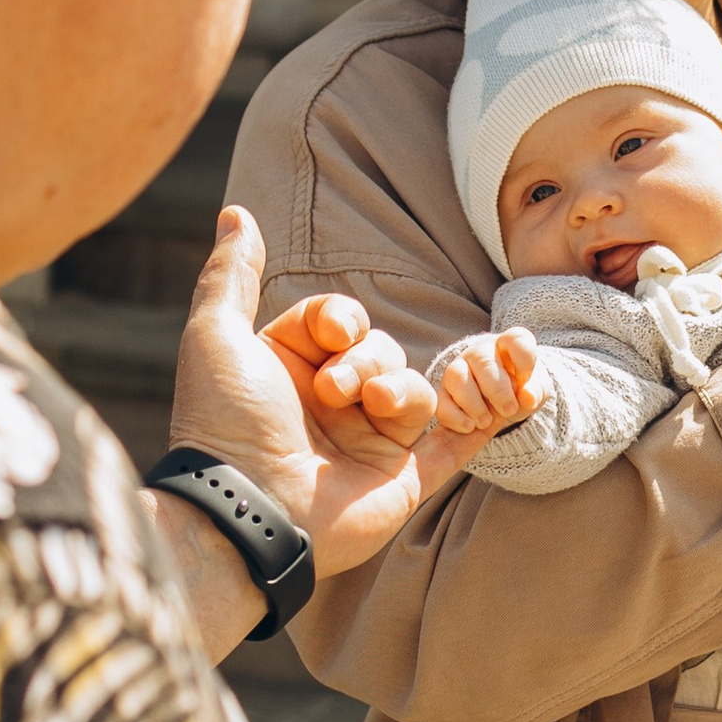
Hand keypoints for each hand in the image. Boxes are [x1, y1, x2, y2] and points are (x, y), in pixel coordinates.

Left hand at [169, 211, 451, 585]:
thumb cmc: (226, 423)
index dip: (340, 319)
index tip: (328, 336)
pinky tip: (505, 388)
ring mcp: (372, 442)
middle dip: (366, 359)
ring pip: (418, 388)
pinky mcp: (409, 476)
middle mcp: (333, 405)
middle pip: (382, 349)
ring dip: (399, 389)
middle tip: (335, 391)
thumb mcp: (216, 336)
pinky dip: (487, 412)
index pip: (340, 320)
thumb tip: (235, 214)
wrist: (250, 507)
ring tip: (372, 409)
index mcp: (292, 371)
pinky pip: (464, 435)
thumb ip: (231, 274)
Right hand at [430, 330, 540, 443]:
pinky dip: (454, 416)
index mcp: (508, 345)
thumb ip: (536, 392)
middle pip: (483, 361)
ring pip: (457, 377)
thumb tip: (528, 397)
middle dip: (498, 390)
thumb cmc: (521, 389)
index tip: (526, 378)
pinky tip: (469, 427)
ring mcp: (459, 369)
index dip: (524, 359)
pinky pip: (440, 400)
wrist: (502, 404)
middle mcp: (481, 352)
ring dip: (473, 403)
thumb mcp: (536, 391)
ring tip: (486, 422)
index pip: (516, 339)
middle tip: (509, 410)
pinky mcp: (443, 391)